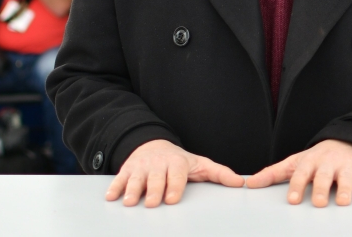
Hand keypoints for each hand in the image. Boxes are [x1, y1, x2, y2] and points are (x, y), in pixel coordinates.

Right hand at [106, 139, 244, 207]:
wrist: (154, 146)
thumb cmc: (180, 162)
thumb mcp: (201, 165)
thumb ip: (219, 174)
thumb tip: (240, 183)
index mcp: (177, 163)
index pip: (176, 175)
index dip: (174, 186)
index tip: (171, 200)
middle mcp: (159, 164)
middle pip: (156, 178)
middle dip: (153, 190)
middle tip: (151, 204)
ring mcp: (142, 167)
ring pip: (137, 178)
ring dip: (133, 190)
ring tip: (130, 202)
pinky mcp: (127, 170)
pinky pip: (120, 178)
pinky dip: (115, 187)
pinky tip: (111, 197)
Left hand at [245, 139, 351, 206]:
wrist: (346, 142)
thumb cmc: (317, 159)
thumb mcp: (296, 163)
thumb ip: (273, 174)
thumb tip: (250, 183)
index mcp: (310, 161)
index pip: (301, 173)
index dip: (297, 186)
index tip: (294, 200)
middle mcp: (328, 162)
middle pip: (323, 176)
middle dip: (321, 188)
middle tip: (320, 203)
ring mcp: (346, 166)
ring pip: (346, 178)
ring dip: (345, 189)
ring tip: (344, 202)